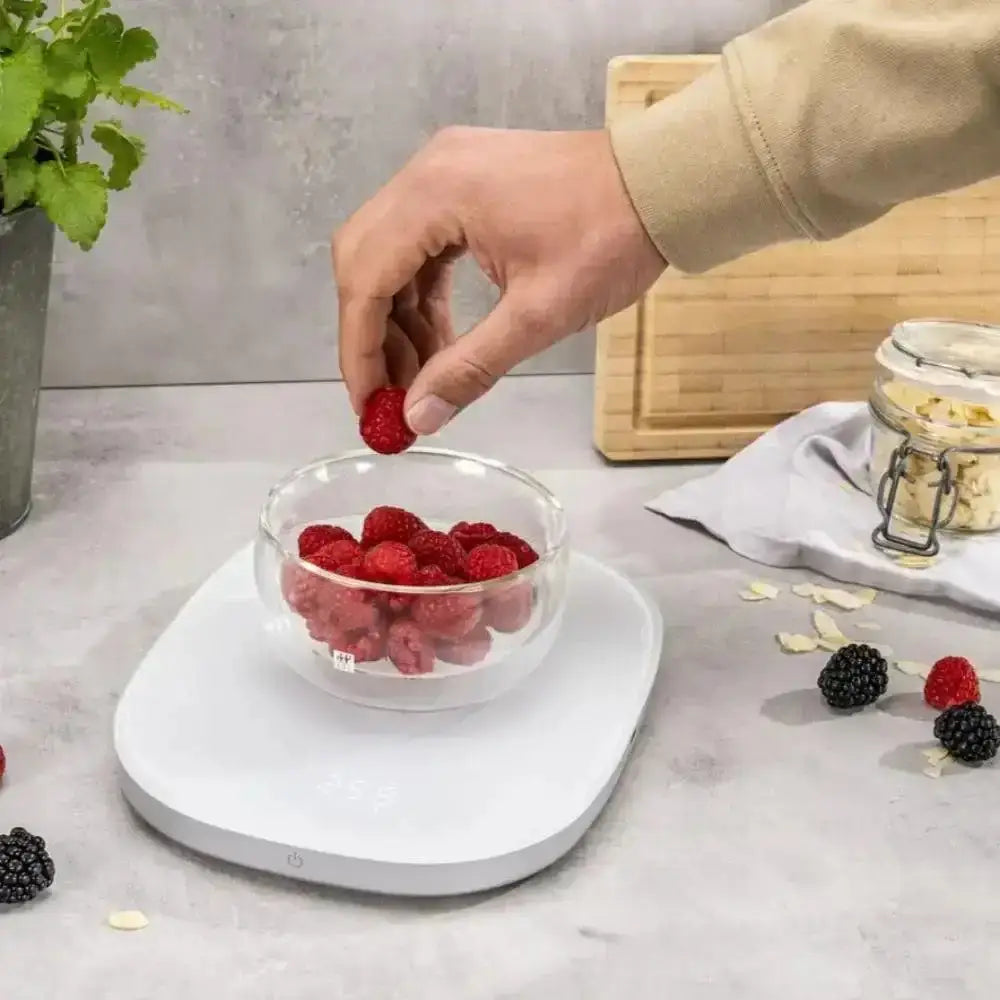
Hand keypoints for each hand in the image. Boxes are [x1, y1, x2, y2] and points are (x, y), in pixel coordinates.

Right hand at [331, 126, 665, 434]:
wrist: (662, 183)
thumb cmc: (610, 238)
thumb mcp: (538, 316)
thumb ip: (469, 368)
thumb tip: (418, 418)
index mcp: (436, 194)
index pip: (365, 280)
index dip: (359, 351)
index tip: (368, 404)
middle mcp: (427, 172)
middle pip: (363, 262)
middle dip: (372, 336)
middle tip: (393, 395)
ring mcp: (445, 171)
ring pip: (389, 254)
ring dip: (398, 318)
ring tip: (424, 375)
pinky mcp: (464, 181)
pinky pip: (420, 243)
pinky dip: (421, 294)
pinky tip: (440, 338)